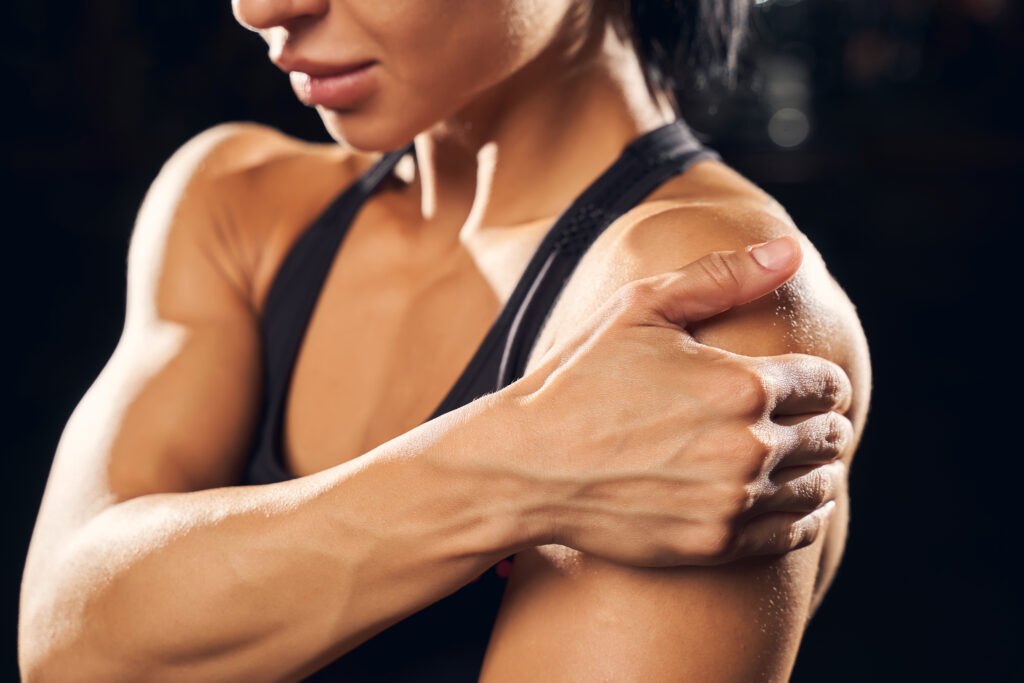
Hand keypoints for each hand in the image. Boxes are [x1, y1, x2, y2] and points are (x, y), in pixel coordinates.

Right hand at [507, 235, 852, 566]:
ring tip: (799, 461)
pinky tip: (785, 502)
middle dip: (822, 423)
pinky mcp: (715, 544)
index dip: (822, 381)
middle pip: (830, 436)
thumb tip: (791, 251)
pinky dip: (800, 516)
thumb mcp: (640, 309)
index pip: (828, 384)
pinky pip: (793, 534)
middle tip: (803, 421)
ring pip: (818, 486)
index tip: (806, 385)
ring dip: (817, 470)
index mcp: (740, 382)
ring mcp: (732, 501)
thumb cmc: (578, 378)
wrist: (524, 465)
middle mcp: (748, 446)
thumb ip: (722, 277)